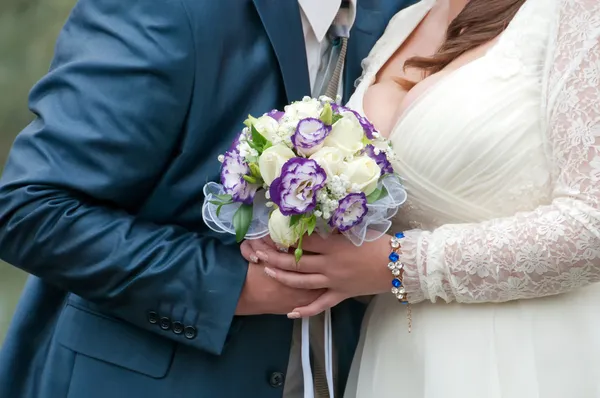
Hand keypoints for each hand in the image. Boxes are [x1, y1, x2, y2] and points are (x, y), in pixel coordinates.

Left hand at [248, 234, 391, 317]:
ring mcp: (334, 282)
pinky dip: (305, 310)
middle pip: (296, 262)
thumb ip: (334, 229)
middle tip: (258, 251)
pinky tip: (290, 312)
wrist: (398, 264)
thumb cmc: (379, 242)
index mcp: (333, 246)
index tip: (272, 232)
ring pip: (302, 282)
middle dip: (274, 256)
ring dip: (283, 277)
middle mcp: (329, 265)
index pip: (303, 241)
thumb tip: (316, 222)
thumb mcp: (355, 230)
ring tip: (267, 270)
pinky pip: (320, 305)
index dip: (285, 237)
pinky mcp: (340, 295)